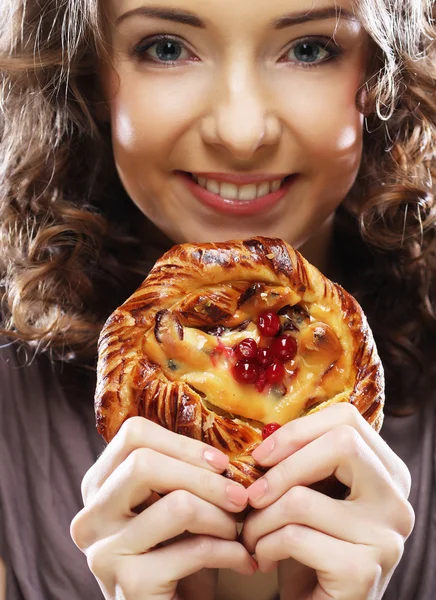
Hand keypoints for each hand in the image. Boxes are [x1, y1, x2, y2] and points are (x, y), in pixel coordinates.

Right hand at [70, 417, 255, 599]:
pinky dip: (229, 551)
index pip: (132, 435)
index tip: (219, 463)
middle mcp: (91, 517)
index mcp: (99, 487)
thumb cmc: (176, 555)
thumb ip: (178, 472)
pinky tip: (242, 560)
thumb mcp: (169, 506)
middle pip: (144, 463)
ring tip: (238, 531)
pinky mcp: (130, 586)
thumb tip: (221, 449)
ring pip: (177, 504)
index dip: (182, 444)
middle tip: (240, 496)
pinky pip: (194, 549)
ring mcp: (105, 552)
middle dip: (204, 477)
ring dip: (221, 517)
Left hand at [242, 403, 414, 599]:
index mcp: (388, 472)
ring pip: (303, 498)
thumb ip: (306, 462)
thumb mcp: (315, 495)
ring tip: (252, 534)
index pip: (347, 420)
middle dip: (282, 467)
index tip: (263, 455)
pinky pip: (294, 537)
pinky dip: (266, 545)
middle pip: (340, 444)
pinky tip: (264, 558)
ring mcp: (386, 536)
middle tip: (252, 494)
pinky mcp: (363, 571)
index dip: (298, 430)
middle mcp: (397, 500)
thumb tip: (265, 434)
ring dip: (261, 518)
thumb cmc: (311, 547)